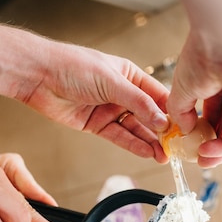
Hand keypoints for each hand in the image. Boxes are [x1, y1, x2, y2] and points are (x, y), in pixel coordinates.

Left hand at [18, 44, 169, 162]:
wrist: (37, 75)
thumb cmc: (72, 66)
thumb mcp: (111, 81)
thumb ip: (138, 103)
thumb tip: (161, 121)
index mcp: (130, 75)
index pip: (158, 96)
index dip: (171, 112)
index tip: (184, 128)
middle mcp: (122, 93)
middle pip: (148, 115)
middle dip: (162, 132)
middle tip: (176, 148)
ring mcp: (109, 109)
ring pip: (135, 129)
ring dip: (150, 142)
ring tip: (164, 155)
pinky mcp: (97, 124)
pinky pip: (119, 136)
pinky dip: (133, 145)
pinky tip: (146, 152)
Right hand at [166, 32, 221, 167]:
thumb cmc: (207, 52)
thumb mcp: (182, 87)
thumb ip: (180, 111)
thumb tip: (184, 130)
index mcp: (217, 78)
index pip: (210, 109)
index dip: (198, 127)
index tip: (186, 140)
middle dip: (207, 142)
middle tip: (194, 154)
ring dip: (215, 150)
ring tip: (200, 158)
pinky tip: (208, 153)